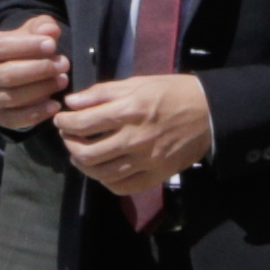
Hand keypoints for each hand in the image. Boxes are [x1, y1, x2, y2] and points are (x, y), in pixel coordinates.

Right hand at [0, 12, 69, 130]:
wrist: (25, 71)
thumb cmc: (29, 47)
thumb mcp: (36, 31)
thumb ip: (43, 26)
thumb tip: (50, 31)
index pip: (0, 46)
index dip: (26, 46)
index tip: (52, 45)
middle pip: (7, 74)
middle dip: (39, 69)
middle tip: (64, 64)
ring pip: (12, 97)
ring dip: (41, 89)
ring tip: (63, 81)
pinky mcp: (0, 116)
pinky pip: (16, 119)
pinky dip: (37, 113)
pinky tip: (55, 105)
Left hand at [54, 70, 213, 201]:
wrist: (208, 113)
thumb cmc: (171, 92)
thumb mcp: (137, 83)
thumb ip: (102, 92)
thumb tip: (72, 102)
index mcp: (129, 111)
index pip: (83, 123)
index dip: (64, 122)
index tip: (61, 119)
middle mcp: (134, 139)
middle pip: (87, 153)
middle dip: (69, 144)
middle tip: (68, 136)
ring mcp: (145, 161)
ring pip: (100, 173)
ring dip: (83, 164)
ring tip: (80, 153)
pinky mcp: (155, 176)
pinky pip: (121, 187)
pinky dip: (105, 180)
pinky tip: (102, 170)